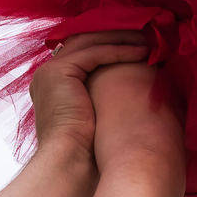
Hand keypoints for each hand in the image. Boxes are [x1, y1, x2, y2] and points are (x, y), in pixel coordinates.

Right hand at [30, 31, 148, 154]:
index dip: (110, 45)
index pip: (82, 52)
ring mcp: (50, 71)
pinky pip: (96, 53)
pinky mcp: (59, 72)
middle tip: (146, 34)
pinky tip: (143, 52)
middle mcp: (47, 74)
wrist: (71, 162)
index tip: (137, 44)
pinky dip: (121, 51)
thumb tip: (133, 87)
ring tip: (149, 40)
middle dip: (116, 36)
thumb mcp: (95, 114)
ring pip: (91, 43)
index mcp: (53, 84)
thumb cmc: (88, 149)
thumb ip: (103, 95)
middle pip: (85, 42)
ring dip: (122, 39)